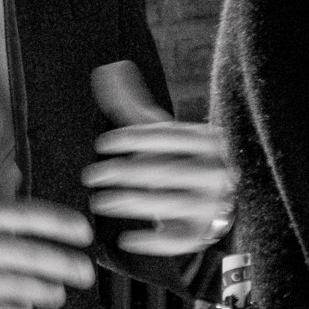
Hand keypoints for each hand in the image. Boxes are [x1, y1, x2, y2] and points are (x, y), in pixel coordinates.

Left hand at [84, 60, 235, 254]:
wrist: (209, 201)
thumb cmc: (173, 159)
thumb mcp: (157, 131)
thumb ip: (132, 103)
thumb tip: (108, 67)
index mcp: (208, 141)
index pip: (170, 136)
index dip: (135, 139)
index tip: (102, 144)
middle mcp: (217, 171)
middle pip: (166, 170)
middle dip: (125, 172)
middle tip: (91, 175)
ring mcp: (213, 204)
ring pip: (171, 204)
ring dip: (132, 203)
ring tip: (100, 201)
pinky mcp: (204, 233)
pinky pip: (180, 240)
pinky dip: (154, 241)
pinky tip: (126, 240)